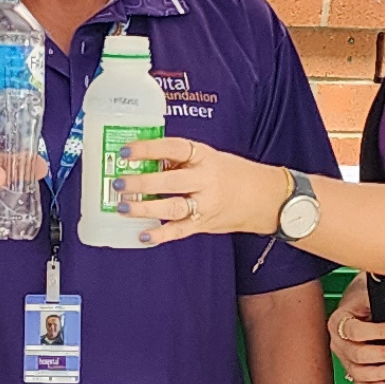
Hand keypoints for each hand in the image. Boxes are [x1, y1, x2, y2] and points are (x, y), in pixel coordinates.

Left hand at [123, 138, 289, 238]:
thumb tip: (146, 162)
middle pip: (169, 181)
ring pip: (172, 207)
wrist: (265, 198)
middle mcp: (205, 180)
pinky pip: (180, 231)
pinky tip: (143, 235)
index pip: (173, 148)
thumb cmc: (233, 174)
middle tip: (119, 182)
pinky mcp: (204, 224)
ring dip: (145, 208)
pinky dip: (160, 235)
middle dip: (141, 183)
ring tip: (123, 207)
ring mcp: (205, 204)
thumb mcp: (209, 158)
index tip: (126, 150)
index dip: (148, 148)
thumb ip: (180, 160)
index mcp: (204, 157)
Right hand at [328, 279, 384, 383]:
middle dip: (382, 354)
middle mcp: (338, 341)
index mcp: (339, 320)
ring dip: (379, 372)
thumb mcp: (369, 290)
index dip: (378, 332)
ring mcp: (344, 356)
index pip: (355, 331)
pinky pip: (359, 383)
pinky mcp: (352, 367)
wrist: (358, 300)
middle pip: (356, 354)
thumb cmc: (364, 295)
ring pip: (357, 372)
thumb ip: (379, 295)